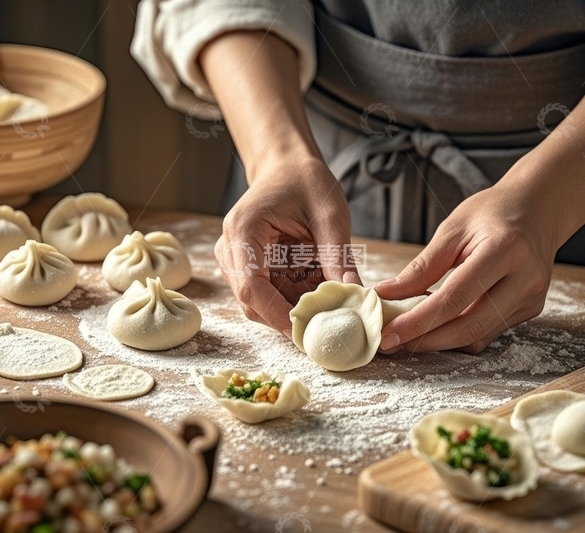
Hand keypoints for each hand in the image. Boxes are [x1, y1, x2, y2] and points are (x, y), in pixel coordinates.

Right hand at [215, 156, 360, 336]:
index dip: (277, 315)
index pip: (251, 287)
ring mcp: (236, 260)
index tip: (306, 332)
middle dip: (291, 314)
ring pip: (262, 303)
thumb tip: (353, 295)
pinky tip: (316, 284)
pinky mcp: (248, 267)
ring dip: (295, 305)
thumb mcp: (330, 215)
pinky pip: (270, 294)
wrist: (288, 167)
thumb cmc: (305, 181)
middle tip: (328, 320)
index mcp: (243, 230)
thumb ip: (338, 256)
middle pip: (253, 302)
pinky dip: (295, 296)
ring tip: (327, 295)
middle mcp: (231, 249)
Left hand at [375, 182, 556, 352]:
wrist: (537, 209)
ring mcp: (531, 298)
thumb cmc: (492, 213)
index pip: (454, 299)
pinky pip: (488, 332)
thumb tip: (386, 295)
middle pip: (469, 327)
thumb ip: (421, 267)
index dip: (418, 322)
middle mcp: (525, 279)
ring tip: (408, 334)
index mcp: (505, 251)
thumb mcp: (452, 230)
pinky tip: (437, 324)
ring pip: (478, 337)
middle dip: (425, 340)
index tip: (388, 334)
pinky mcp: (530, 309)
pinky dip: (458, 333)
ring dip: (440, 341)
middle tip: (391, 342)